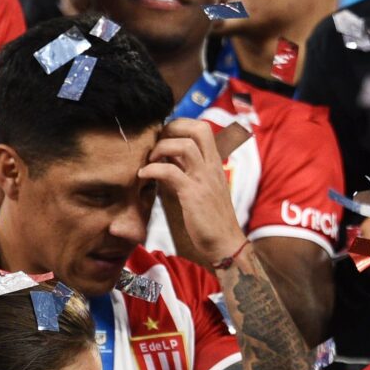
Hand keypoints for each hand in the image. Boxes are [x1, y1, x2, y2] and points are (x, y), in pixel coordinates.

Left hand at [138, 118, 245, 266]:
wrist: (225, 243)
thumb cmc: (211, 219)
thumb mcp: (201, 188)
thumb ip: (187, 170)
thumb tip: (167, 158)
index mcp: (215, 163)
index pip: (202, 128)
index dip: (180, 126)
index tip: (164, 137)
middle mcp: (212, 167)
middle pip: (198, 128)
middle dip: (173, 128)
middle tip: (157, 142)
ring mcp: (204, 179)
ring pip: (185, 145)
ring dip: (161, 147)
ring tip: (150, 160)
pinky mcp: (193, 194)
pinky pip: (170, 172)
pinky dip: (152, 169)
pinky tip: (144, 176)